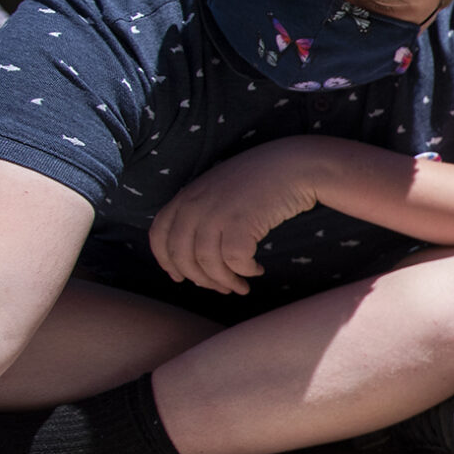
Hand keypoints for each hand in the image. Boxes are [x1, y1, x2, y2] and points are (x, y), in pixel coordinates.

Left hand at [147, 139, 327, 293]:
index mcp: (185, 197)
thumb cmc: (261, 179)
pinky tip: (257, 270)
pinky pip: (235, 260)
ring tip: (241, 286)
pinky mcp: (241, 223)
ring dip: (225, 281)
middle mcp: (194, 206)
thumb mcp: (219, 190)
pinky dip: (245, 271)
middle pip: (182, 256)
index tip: (180, 278)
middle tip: (221, 289)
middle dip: (201, 279)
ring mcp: (216, 214)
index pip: (159, 236)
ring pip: (208, 263)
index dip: (167, 262)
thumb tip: (197, 252)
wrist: (294, 164)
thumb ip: (201, 211)